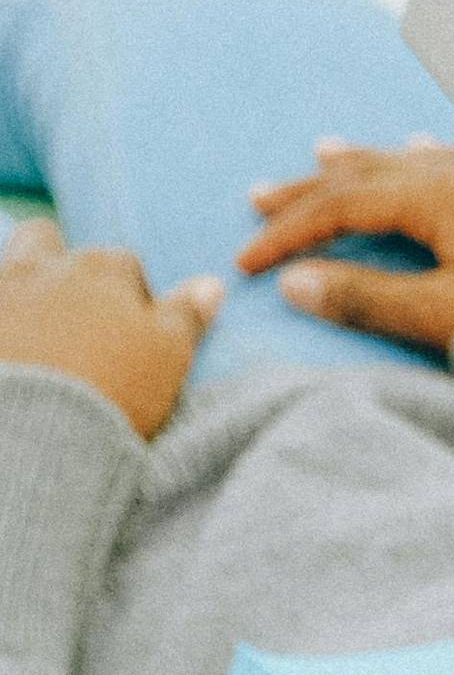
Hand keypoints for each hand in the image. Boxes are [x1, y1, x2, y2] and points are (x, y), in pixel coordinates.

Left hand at [0, 234, 224, 441]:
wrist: (29, 430)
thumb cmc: (109, 389)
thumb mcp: (167, 356)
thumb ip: (187, 317)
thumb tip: (211, 284)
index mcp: (105, 270)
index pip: (125, 265)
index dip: (130, 296)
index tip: (129, 335)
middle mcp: (47, 267)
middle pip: (49, 244)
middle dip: (61, 266)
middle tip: (69, 317)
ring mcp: (1, 291)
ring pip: (10, 264)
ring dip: (20, 282)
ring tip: (29, 323)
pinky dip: (0, 313)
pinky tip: (10, 344)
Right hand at [240, 136, 453, 354]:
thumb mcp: (440, 316)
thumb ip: (366, 298)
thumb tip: (294, 282)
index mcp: (437, 197)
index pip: (341, 207)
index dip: (288, 232)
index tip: (246, 262)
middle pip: (367, 175)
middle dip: (310, 188)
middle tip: (259, 196)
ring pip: (408, 164)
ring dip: (360, 164)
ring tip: (324, 153)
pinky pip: (453, 163)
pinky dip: (419, 159)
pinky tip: (420, 150)